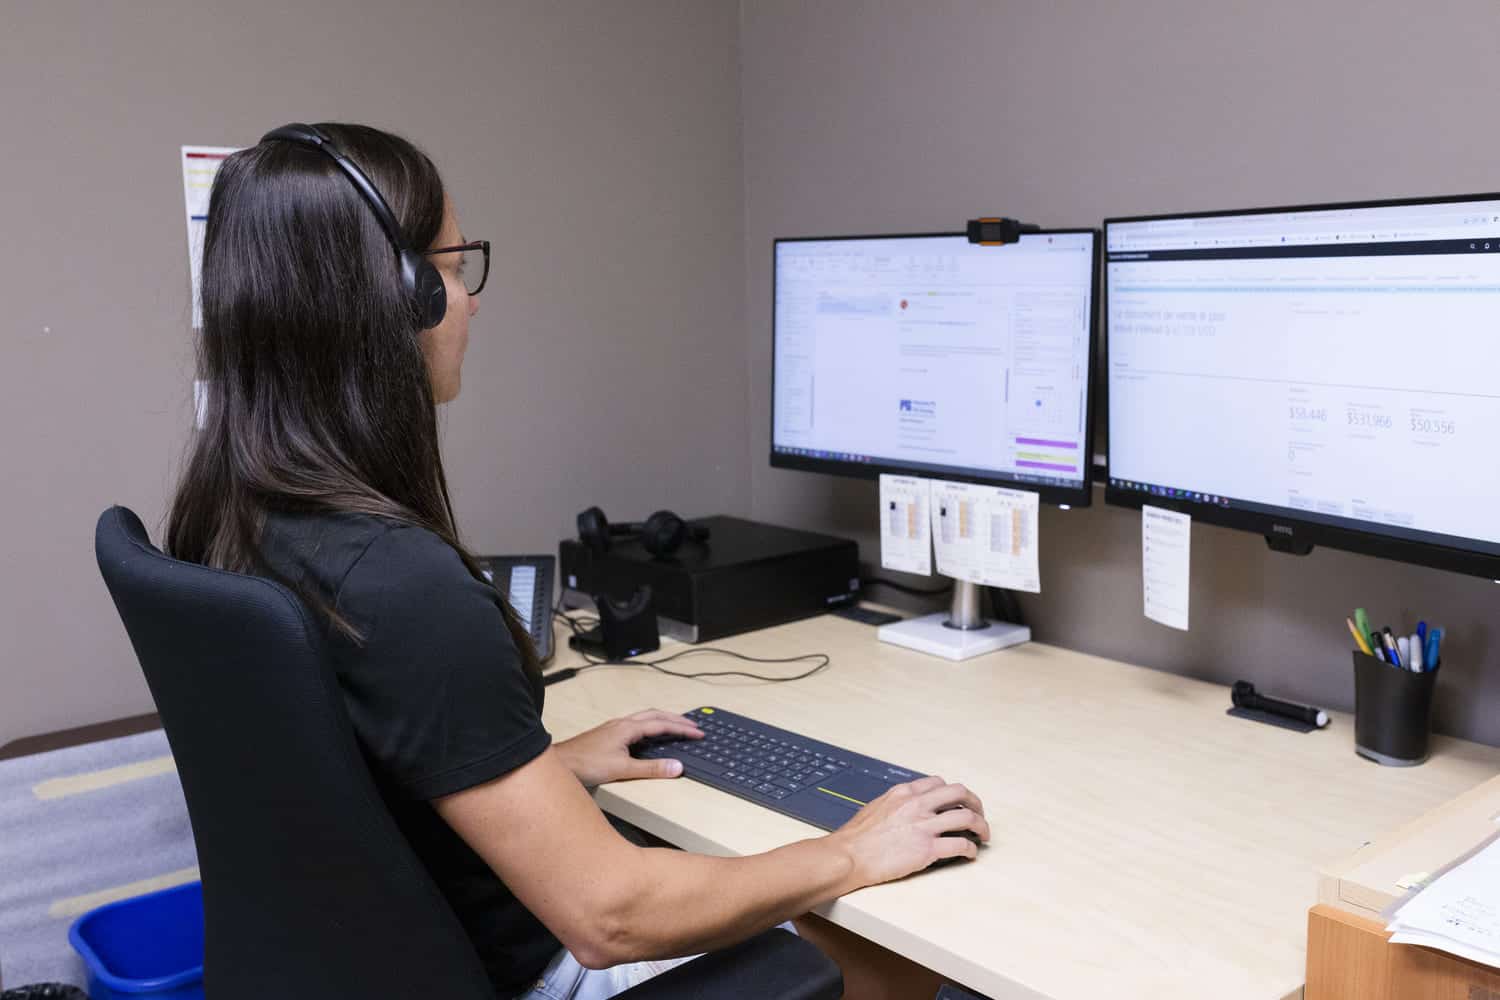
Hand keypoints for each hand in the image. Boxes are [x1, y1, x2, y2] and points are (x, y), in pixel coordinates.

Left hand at [554, 709, 702, 787]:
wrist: (561, 763)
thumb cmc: (587, 765)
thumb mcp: (623, 769)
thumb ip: (651, 768)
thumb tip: (678, 767)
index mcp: (628, 728)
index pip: (662, 724)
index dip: (682, 728)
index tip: (698, 733)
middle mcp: (622, 723)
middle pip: (655, 715)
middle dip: (676, 719)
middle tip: (693, 726)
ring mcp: (614, 727)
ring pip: (644, 717)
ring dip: (663, 719)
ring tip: (676, 726)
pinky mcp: (608, 734)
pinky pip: (636, 724)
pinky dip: (650, 725)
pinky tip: (649, 736)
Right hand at [829, 776, 989, 887]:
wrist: (849, 855)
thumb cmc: (856, 837)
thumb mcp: (877, 807)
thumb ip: (896, 804)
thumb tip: (906, 809)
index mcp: (904, 793)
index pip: (939, 783)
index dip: (952, 793)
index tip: (957, 802)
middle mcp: (917, 805)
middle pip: (959, 793)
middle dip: (975, 802)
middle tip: (979, 814)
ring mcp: (924, 826)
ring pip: (966, 817)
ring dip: (980, 826)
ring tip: (983, 835)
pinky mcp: (927, 849)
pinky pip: (960, 845)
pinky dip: (970, 849)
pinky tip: (970, 854)